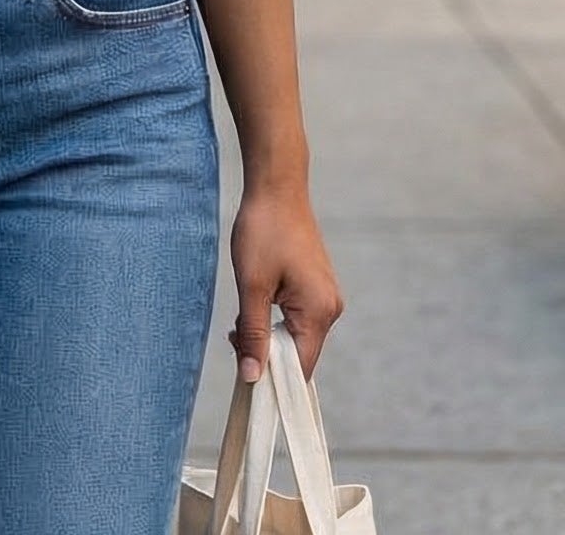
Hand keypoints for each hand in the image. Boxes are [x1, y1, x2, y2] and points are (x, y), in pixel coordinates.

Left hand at [228, 181, 342, 382]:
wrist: (276, 187)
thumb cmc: (263, 231)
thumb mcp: (252, 285)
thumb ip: (253, 334)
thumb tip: (251, 377)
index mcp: (320, 311)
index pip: (300, 367)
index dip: (273, 378)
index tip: (243, 374)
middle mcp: (330, 308)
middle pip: (299, 353)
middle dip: (265, 351)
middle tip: (234, 334)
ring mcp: (325, 296)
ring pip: (295, 335)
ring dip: (266, 334)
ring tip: (241, 316)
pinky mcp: (315, 287)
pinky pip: (296, 318)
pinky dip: (274, 319)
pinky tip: (254, 303)